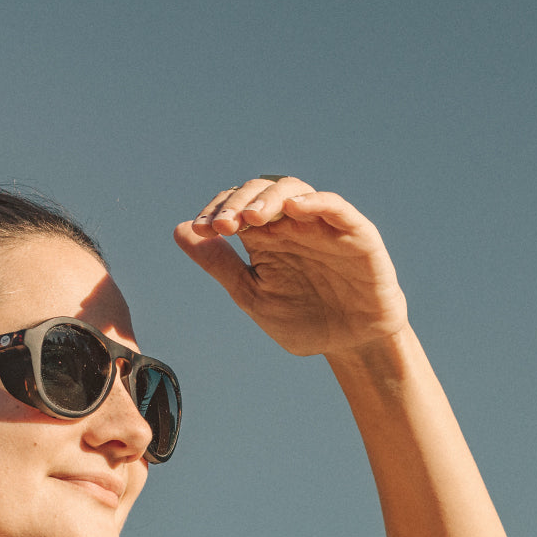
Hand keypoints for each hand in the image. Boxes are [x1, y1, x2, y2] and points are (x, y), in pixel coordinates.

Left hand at [174, 177, 407, 357]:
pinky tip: (293, 207)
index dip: (217, 211)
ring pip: (294, 191)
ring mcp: (322, 226)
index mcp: (265, 238)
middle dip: (238, 203)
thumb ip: (220, 264)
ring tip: (251, 217)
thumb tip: (181, 230)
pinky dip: (315, 202)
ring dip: (270, 199)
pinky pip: (336, 208)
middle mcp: (292, 224)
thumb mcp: (253, 294)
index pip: (236, 208)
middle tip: (222, 224)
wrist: (349, 345)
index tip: (202, 228)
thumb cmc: (303, 319)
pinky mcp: (355, 234)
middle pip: (261, 193)